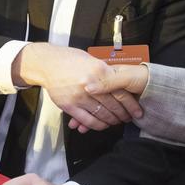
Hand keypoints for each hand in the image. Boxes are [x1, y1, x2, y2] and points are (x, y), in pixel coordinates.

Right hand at [14, 43, 142, 132]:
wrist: (47, 63)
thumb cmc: (70, 59)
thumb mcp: (92, 60)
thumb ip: (106, 72)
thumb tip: (121, 82)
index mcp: (100, 70)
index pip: (121, 93)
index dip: (131, 105)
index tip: (136, 111)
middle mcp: (91, 84)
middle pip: (113, 105)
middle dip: (123, 115)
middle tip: (128, 119)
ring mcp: (79, 96)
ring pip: (102, 114)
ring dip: (111, 121)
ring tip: (117, 122)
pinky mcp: (69, 105)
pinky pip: (87, 120)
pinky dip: (97, 125)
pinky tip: (103, 125)